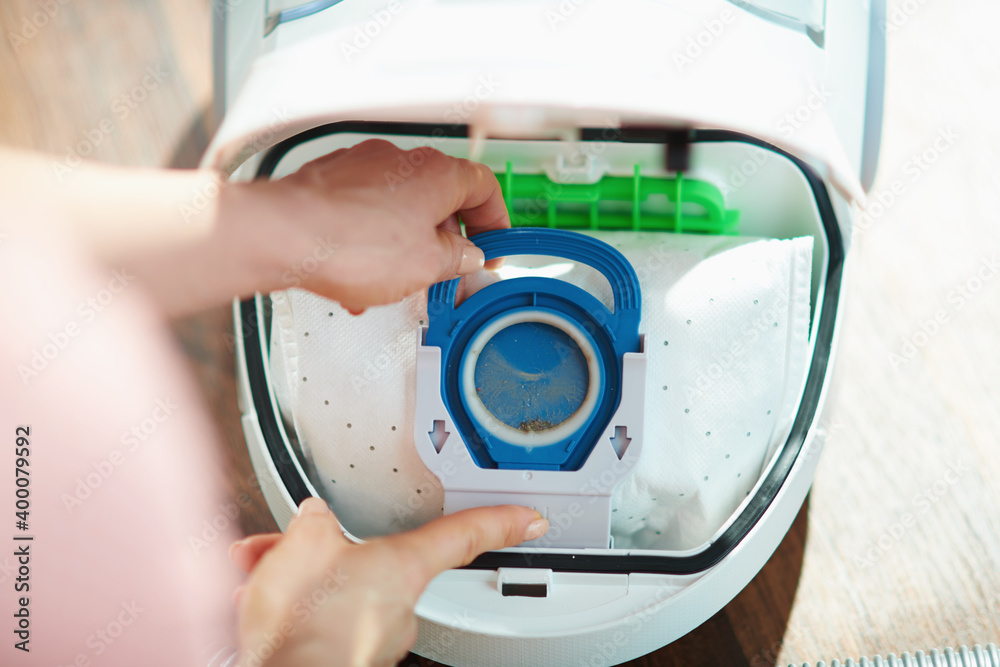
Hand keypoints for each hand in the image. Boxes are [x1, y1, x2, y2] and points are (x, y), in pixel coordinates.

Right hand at [230, 498, 548, 666]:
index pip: (466, 535)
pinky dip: (293, 611)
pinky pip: (323, 621)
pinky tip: (263, 607)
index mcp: (403, 566)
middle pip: (374, 561)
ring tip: (262, 578)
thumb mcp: (302, 545)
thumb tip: (313, 519)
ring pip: (341, 591)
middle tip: (291, 548)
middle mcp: (399, 604)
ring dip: (301, 581)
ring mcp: (373, 636)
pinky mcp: (348, 657)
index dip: (501, 522)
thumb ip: (315, 523)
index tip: (531, 520)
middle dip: (327, 551)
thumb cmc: (303, 625)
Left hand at [238, 139, 509, 311]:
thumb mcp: (427, 266)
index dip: (495, 221)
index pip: (484, 187)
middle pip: (440, 197)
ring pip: (399, 206)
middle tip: (447, 270)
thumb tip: (465, 256)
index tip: (492, 246)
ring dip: (405, 242)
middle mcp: (400, 160)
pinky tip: (359, 274)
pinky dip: (370, 240)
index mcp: (436, 173)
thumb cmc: (349, 244)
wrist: (281, 235)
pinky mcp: (330, 181)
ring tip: (396, 280)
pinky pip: (364, 211)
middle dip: (445, 238)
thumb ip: (457, 259)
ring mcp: (361, 166)